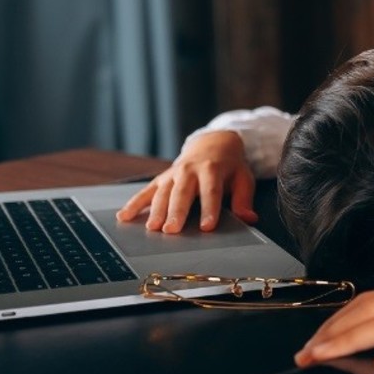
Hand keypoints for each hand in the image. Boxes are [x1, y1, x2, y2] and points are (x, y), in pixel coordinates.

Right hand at [115, 130, 258, 232]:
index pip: (211, 192)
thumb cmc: (229, 166)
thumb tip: (249, 219)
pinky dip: (134, 204)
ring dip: (156, 211)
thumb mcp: (243, 178)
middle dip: (176, 212)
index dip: (210, 210)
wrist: (212, 143)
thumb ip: (244, 199)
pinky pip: (146, 192)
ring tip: (152, 228)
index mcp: (212, 169)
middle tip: (172, 230)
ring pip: (162, 193)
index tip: (207, 227)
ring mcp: (172, 174)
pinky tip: (124, 217)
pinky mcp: (161, 179)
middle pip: (182, 194)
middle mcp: (189, 170)